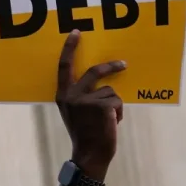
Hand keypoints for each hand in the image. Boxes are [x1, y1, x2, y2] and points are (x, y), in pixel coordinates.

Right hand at [55, 29, 125, 183]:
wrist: (89, 153)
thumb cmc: (84, 133)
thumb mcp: (74, 111)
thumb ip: (79, 95)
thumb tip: (100, 80)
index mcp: (62, 95)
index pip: (64, 66)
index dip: (70, 48)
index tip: (77, 32)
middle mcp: (71, 95)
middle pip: (93, 71)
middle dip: (110, 67)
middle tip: (123, 64)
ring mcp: (85, 100)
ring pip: (110, 91)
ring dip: (114, 104)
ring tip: (109, 119)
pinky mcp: (100, 106)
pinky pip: (117, 101)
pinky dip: (118, 112)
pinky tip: (112, 123)